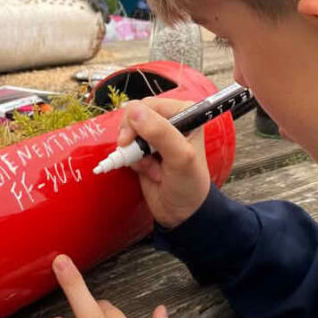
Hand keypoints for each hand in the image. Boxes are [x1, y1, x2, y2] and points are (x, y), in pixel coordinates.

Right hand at [117, 99, 211, 227]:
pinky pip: (128, 148)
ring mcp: (157, 136)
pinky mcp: (146, 150)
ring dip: (135, 153)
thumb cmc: (190, 185)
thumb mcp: (180, 158)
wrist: (182, 213)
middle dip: (134, 140)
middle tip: (143, 158)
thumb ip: (160, 133)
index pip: (148, 105)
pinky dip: (133, 161)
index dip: (135, 122)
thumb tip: (134, 111)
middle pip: (134, 116)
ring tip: (152, 168)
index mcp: (185, 113)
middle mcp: (171, 120)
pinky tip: (148, 172)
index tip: (130, 142)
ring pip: (129, 133)